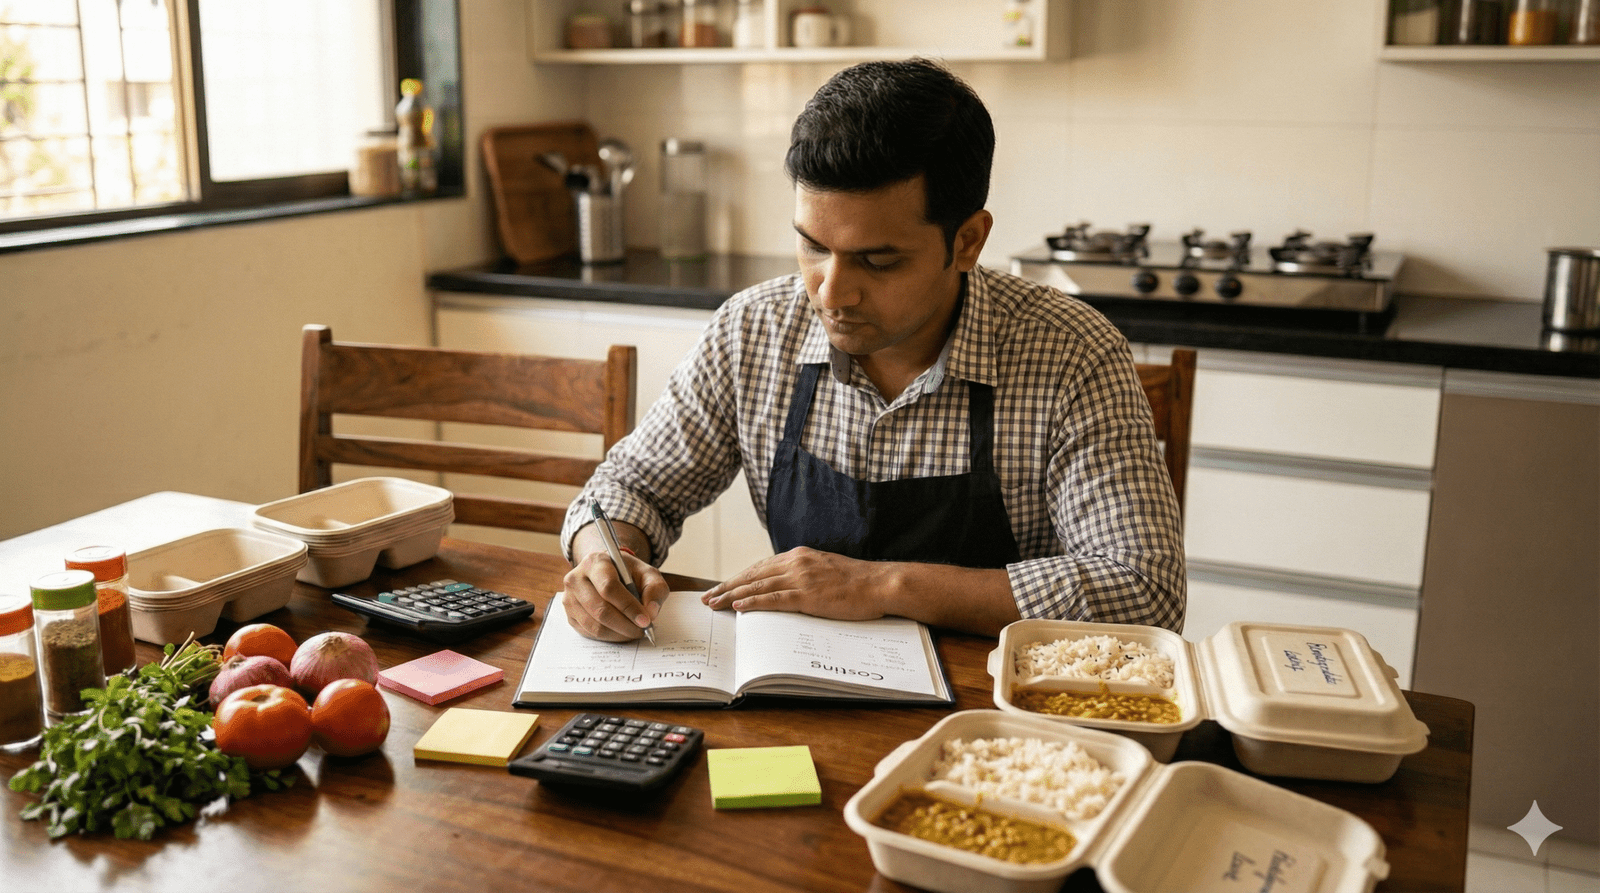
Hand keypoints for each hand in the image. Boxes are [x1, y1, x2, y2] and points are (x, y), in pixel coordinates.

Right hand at [563, 526, 668, 641]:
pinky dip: (609, 636)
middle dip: (625, 625)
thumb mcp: (648, 574)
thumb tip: (651, 613)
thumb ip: (655, 589)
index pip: (608, 587)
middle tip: (642, 630)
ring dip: (618, 633)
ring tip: (634, 631)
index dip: (628, 606)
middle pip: (600, 609)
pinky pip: (589, 632)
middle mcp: (576, 578)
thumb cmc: (628, 574)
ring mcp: (569, 598)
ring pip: (594, 625)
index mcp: (595, 562)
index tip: (645, 620)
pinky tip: (621, 631)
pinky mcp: (569, 615)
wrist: (609, 573)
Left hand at [701, 547, 891, 620]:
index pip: (760, 567)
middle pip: (752, 575)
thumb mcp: (825, 569)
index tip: (721, 587)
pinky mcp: (808, 595)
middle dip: (726, 586)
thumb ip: (804, 573)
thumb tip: (786, 585)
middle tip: (707, 598)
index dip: (738, 578)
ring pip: (757, 586)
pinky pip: (774, 599)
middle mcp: (796, 563)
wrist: (880, 583)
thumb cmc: (857, 581)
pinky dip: (753, 602)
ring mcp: (801, 578)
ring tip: (714, 604)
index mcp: (799, 556)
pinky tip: (738, 607)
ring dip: (731, 596)